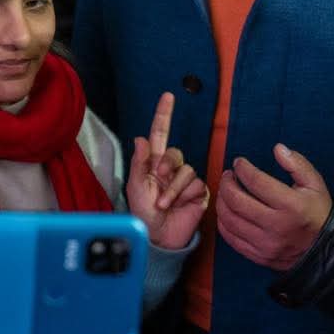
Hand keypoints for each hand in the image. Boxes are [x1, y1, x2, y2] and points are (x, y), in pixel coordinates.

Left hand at [126, 93, 207, 249]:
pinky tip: (178, 206)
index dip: (164, 115)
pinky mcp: (198, 193)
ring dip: (173, 187)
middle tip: (158, 179)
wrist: (159, 237)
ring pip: (186, 169)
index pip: (160, 134)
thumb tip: (141, 137)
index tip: (168, 96)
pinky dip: (183, 195)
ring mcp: (185, 181)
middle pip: (175, 152)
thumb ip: (139, 162)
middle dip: (166, 165)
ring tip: (163, 203)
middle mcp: (171, 169)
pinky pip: (196, 184)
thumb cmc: (143, 214)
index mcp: (153, 164)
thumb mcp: (135, 187)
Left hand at [215, 144, 331, 270]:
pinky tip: (227, 210)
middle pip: (236, 201)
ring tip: (226, 191)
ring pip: (229, 220)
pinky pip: (230, 238)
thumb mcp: (315, 184)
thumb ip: (297, 164)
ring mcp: (265, 244)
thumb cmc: (318, 213)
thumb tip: (277, 148)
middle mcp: (276, 226)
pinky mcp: (258, 256)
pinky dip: (223, 222)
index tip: (239, 163)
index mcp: (291, 206)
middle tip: (228, 175)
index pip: (256, 182)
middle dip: (226, 183)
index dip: (243, 168)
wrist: (326, 249)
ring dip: (221, 201)